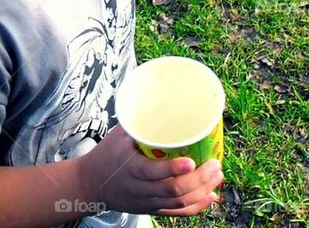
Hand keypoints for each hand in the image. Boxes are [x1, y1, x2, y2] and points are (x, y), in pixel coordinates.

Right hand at [78, 124, 222, 216]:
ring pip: (179, 202)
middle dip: (199, 180)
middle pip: (173, 190)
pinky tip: (211, 196)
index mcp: (130, 168)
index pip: (153, 173)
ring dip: (202, 191)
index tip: (191, 161)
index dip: (174, 169)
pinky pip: (178, 213)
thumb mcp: (118, 134)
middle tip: (214, 165)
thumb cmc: (106, 154)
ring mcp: (148, 201)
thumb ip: (139, 121)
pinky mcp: (152, 209)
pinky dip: (197, 207)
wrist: (91, 184)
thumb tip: (160, 96)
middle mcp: (140, 188)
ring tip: (217, 176)